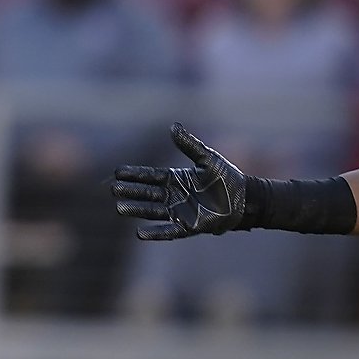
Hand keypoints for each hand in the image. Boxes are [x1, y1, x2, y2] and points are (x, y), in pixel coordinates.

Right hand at [111, 123, 250, 239]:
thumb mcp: (208, 158)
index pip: (150, 175)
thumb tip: (173, 126)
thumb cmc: (227, 178)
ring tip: (119, 208)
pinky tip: (139, 233)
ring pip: (153, 211)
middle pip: (147, 193)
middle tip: (113, 189)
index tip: (117, 172)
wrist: (246, 200)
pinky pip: (169, 230)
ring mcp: (180, 212)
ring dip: (137, 210)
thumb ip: (189, 145)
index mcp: (176, 178)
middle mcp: (174, 195)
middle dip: (130, 191)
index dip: (134, 174)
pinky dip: (155, 233)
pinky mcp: (189, 227)